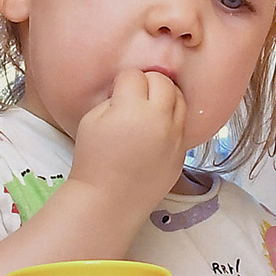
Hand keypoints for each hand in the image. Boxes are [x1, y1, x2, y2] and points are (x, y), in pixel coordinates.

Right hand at [67, 68, 189, 216]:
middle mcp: (159, 119)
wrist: (109, 199)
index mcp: (131, 109)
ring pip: (180, 99)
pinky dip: (172, 120)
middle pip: (163, 82)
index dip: (123, 82)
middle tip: (136, 96)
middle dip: (148, 83)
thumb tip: (130, 92)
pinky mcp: (183, 152)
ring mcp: (175, 136)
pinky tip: (157, 129)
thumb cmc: (93, 160)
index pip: (135, 76)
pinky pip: (183, 124)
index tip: (117, 93)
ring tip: (151, 107)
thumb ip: (114, 100)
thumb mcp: (92, 120)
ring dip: (166, 97)